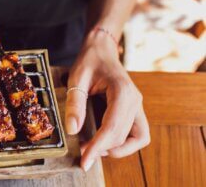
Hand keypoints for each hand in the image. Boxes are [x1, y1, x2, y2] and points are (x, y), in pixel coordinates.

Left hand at [66, 30, 149, 170]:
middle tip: (82, 155)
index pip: (112, 127)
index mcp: (122, 91)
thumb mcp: (76, 78)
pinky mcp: (135, 110)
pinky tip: (104, 142)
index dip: (98, 147)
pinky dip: (124, 143)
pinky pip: (138, 134)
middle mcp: (135, 100)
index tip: (85, 161)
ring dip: (118, 149)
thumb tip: (72, 130)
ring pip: (138, 139)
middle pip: (124, 136)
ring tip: (95, 149)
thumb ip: (74, 103)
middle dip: (103, 149)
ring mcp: (138, 106)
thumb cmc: (89, 61)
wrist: (101, 49)